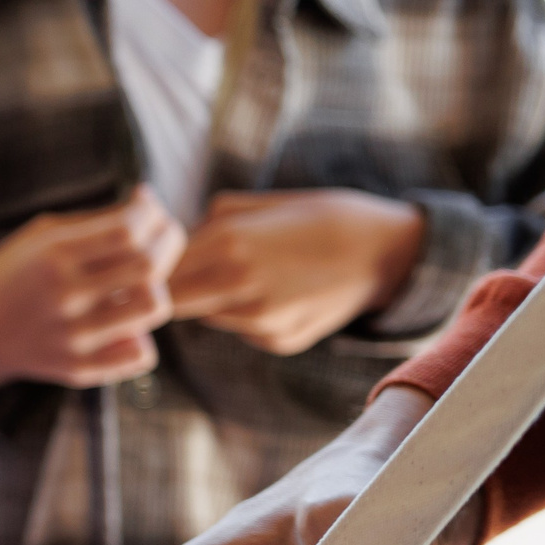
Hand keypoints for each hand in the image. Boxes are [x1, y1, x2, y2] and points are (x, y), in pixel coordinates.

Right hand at [0, 186, 185, 398]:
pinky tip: (124, 323)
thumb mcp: (40, 236)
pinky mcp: (78, 369)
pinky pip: (142, 354)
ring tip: (139, 282)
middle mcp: (63, 297)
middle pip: (148, 265)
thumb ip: (96, 220)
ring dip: (156, 288)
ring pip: (154, 307)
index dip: (152, 215)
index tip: (149, 211)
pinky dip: (142, 335)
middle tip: (163, 237)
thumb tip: (150, 201)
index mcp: (52, 256)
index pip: (128, 229)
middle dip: (169, 242)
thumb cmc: (12, 274)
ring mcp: (72, 338)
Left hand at [167, 189, 425, 353]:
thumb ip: (216, 219)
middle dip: (171, 289)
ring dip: (212, 299)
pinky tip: (280, 292)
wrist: (392, 253)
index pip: (160, 268)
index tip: (152, 261)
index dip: (152, 266)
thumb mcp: (268, 203)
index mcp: (230, 243)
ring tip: (251, 273)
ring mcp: (260, 320)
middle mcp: (239, 286)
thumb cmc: (328, 217)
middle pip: (173, 300)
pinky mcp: (279, 341)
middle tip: (183, 274)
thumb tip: (177, 232)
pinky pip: (242, 329)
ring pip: (208, 315)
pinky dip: (247, 314)